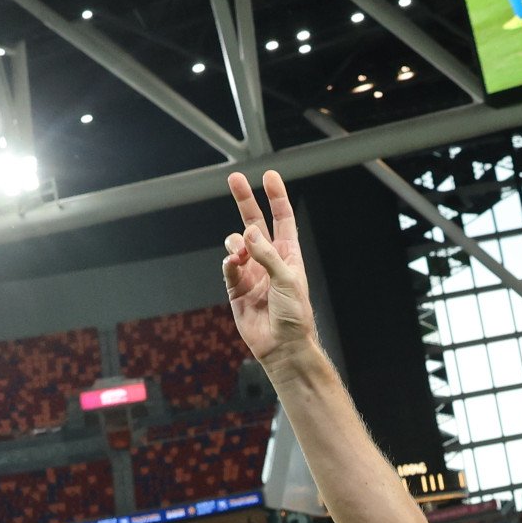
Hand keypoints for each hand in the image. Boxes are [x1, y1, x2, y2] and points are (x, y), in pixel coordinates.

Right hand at [220, 171, 317, 367]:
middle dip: (245, 200)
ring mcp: (251, 272)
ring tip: (241, 254)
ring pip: (236, 243)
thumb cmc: (294, 315)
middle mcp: (268, 259)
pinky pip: (228, 265)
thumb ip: (267, 254)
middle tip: (234, 178)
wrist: (281, 347)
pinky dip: (229, 261)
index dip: (276, 196)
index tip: (269, 175)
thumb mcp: (287, 279)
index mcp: (288, 254)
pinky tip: (233, 263)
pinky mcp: (235, 288)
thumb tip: (247, 232)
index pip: (282, 218)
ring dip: (236, 242)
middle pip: (254, 222)